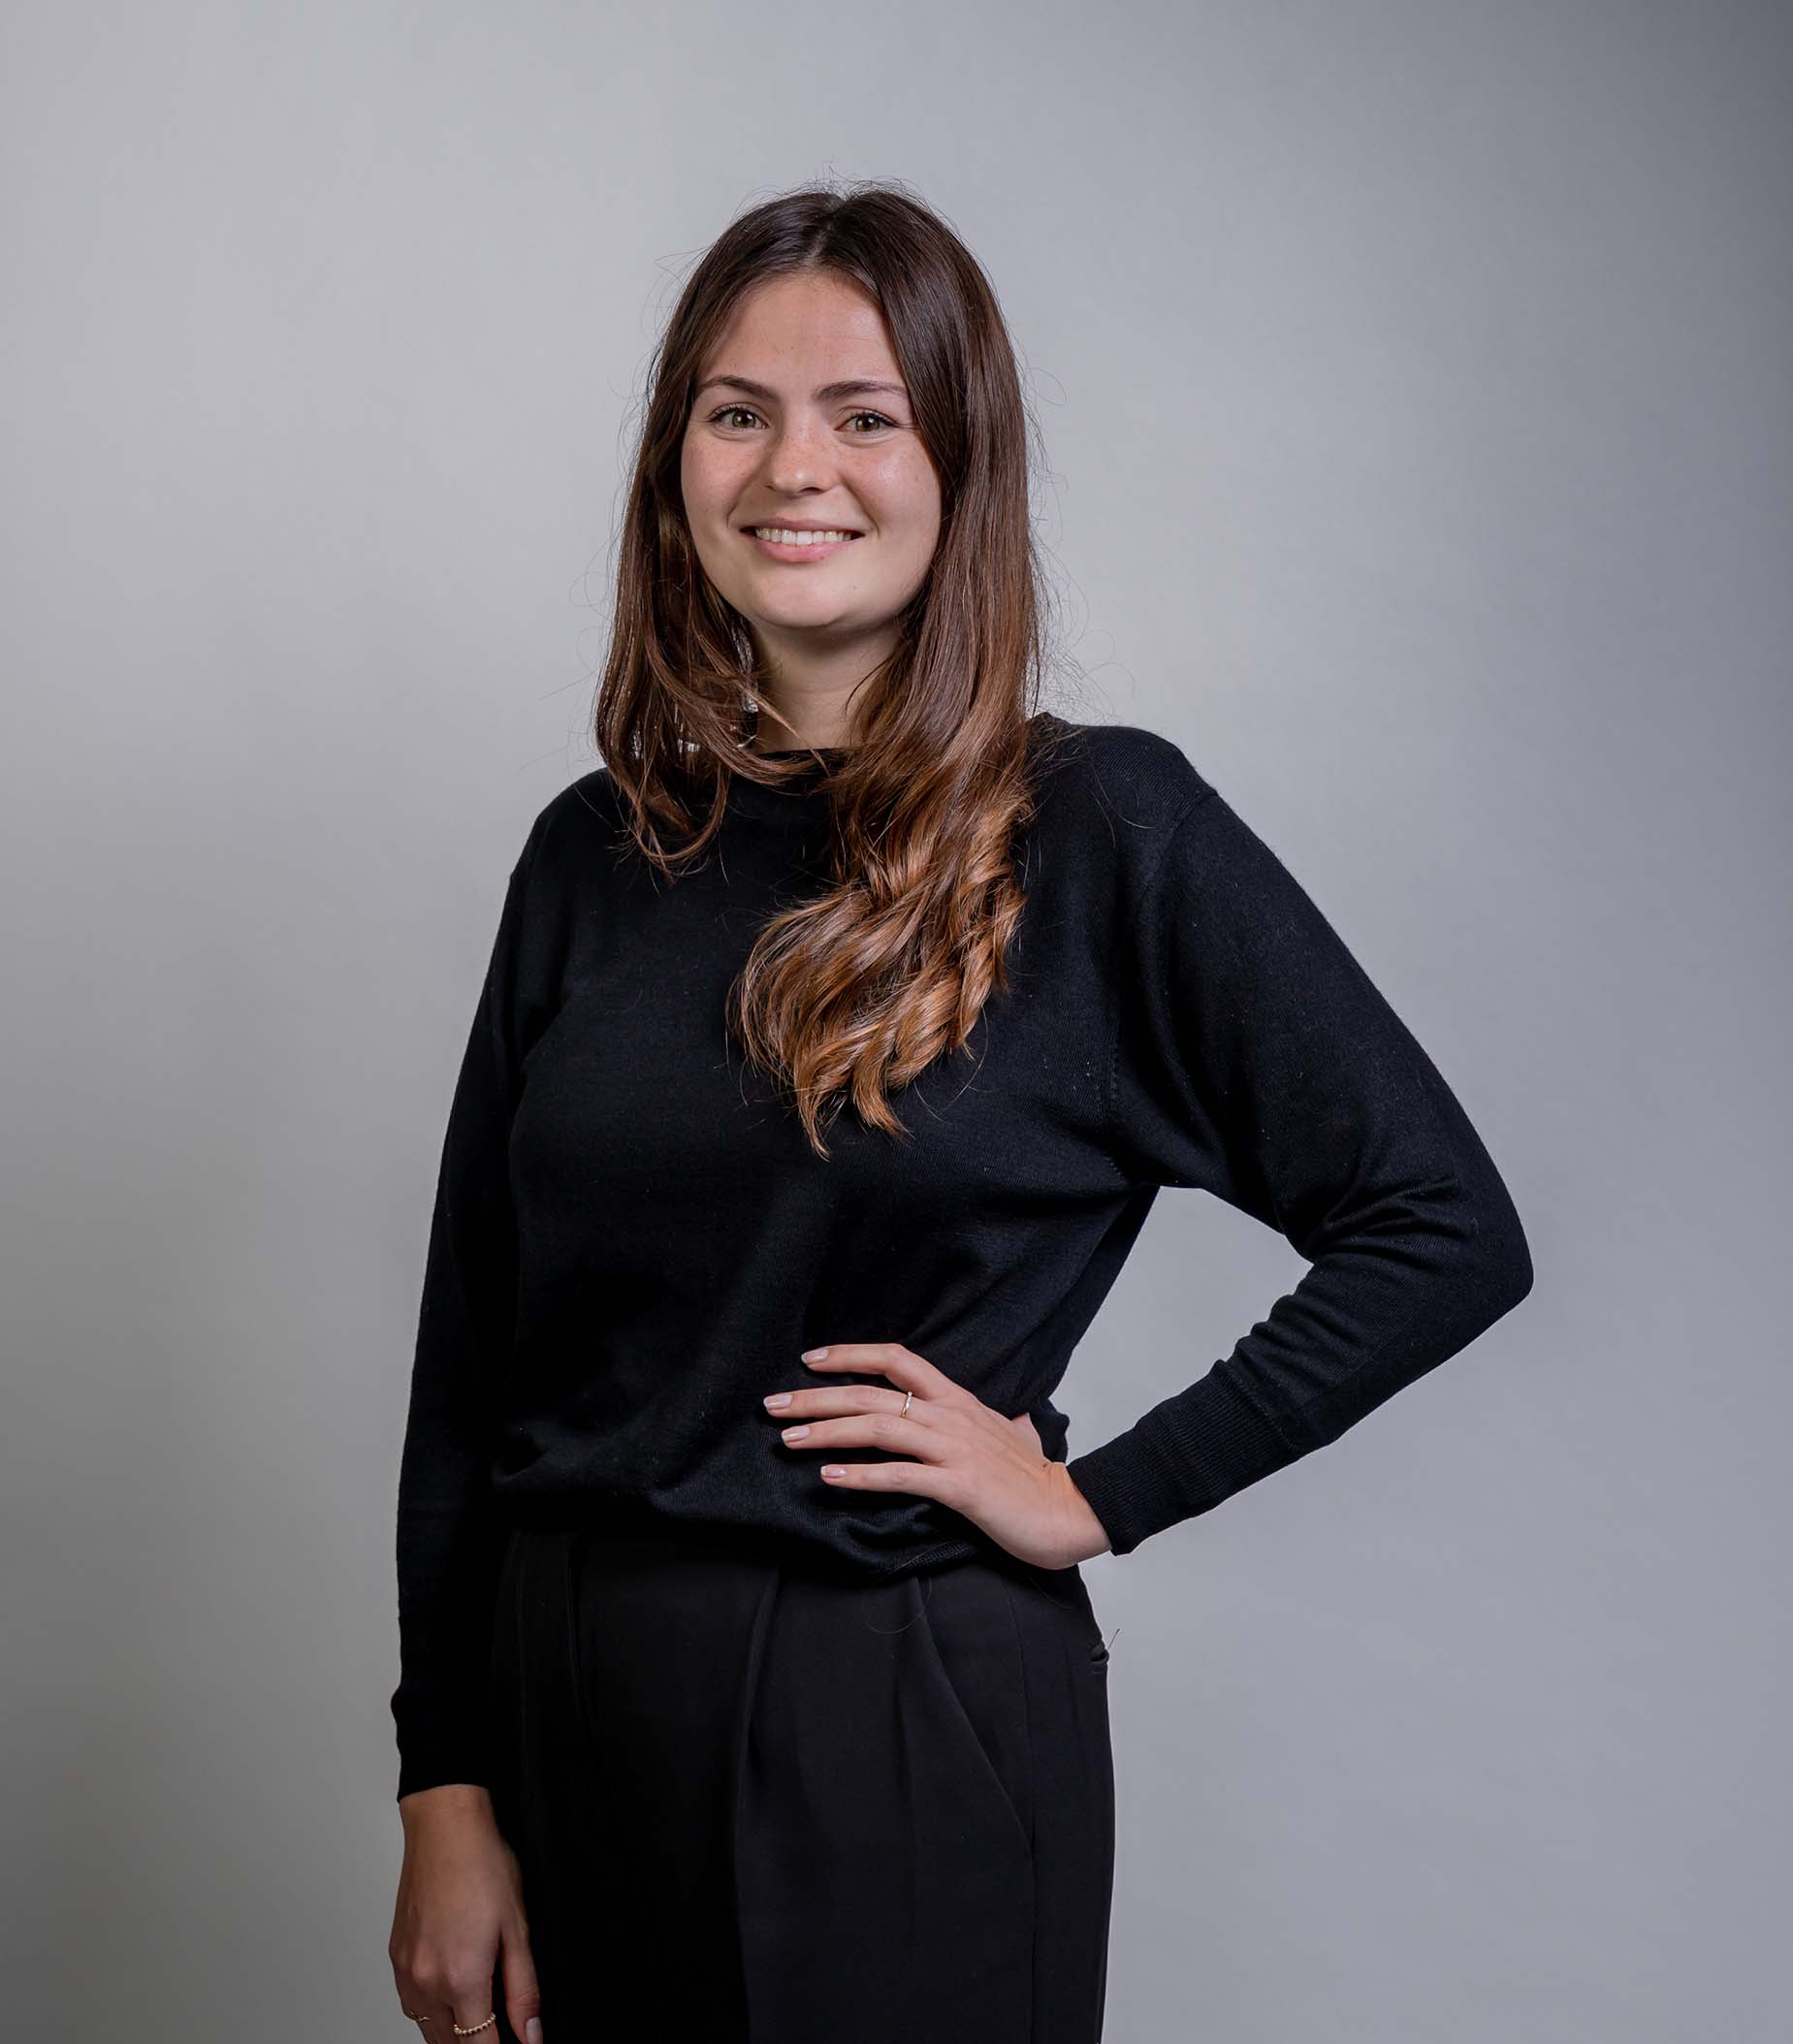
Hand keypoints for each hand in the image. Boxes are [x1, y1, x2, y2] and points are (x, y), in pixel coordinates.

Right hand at [391, 1785, 542, 2043]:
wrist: (444, 1827)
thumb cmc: (483, 1865)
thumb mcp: (518, 1929)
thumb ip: (524, 1991)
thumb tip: (531, 2035)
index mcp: (461, 1979)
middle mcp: (426, 1982)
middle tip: (502, 2029)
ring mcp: (406, 1972)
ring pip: (427, 2031)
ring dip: (452, 2035)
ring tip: (480, 2016)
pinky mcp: (395, 1958)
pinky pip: (411, 2005)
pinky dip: (431, 2012)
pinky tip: (451, 1995)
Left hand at [763, 1342, 1112, 1570]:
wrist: (1071, 1510)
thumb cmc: (1037, 1478)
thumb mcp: (1016, 1433)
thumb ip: (1001, 1420)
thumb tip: (1009, 1415)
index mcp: (958, 1400)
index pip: (897, 1358)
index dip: (850, 1354)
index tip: (809, 1360)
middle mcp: (951, 1416)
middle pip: (873, 1393)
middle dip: (816, 1398)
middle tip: (773, 1405)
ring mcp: (954, 1449)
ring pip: (879, 1428)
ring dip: (827, 1433)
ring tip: (788, 1440)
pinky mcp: (959, 1486)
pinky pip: (901, 1477)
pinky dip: (861, 1476)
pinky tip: (830, 1479)